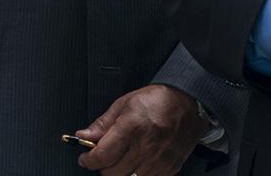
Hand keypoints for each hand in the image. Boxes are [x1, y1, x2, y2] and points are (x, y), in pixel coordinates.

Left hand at [75, 84, 207, 175]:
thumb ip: (102, 124)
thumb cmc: (155, 101)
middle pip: (113, 172)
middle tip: (101, 157)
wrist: (187, 105)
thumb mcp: (123, 105)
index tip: (85, 159)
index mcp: (131, 128)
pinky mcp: (170, 168)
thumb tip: (83, 136)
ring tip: (118, 161)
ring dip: (119, 173)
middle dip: (102, 167)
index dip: (89, 160)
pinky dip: (136, 175)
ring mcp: (159, 160)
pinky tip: (135, 164)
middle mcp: (145, 147)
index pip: (103, 155)